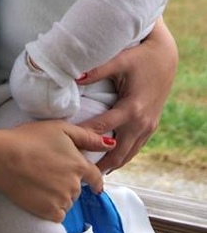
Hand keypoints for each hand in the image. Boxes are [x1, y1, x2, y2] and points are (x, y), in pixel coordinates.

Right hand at [0, 119, 106, 221]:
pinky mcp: (49, 212)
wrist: (4, 159)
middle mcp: (75, 185)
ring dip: (58, 196)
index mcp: (79, 165)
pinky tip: (38, 197)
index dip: (95, 181)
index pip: (95, 177)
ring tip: (39, 183)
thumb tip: (111, 144)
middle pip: (77, 189)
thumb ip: (88, 137)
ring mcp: (62, 200)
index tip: (95, 186)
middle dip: (67, 184)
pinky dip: (50, 209)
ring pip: (66, 202)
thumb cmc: (30, 139)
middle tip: (48, 174)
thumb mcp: (61, 129)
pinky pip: (56, 215)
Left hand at [79, 18, 177, 170]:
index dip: (84, 138)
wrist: (166, 58)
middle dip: (100, 165)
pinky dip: (123, 157)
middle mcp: (141, 122)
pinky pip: (136, 148)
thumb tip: (74, 77)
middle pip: (117, 152)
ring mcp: (148, 126)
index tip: (67, 148)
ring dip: (112, 164)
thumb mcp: (119, 61)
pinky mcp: (151, 126)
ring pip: (129, 154)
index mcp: (131, 108)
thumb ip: (97, 71)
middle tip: (80, 175)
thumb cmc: (140, 57)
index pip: (102, 128)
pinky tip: (110, 162)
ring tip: (92, 175)